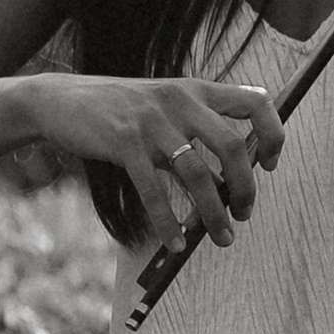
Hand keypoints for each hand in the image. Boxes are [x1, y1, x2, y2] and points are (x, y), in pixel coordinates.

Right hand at [28, 73, 282, 245]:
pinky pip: (155, 190)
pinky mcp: (124, 142)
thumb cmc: (120, 111)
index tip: (271, 165)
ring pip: (197, 173)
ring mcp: (152, 121)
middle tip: (244, 213)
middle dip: (246, 186)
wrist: (60, 100)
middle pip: (233, 145)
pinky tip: (176, 243)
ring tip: (223, 237)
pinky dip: (169, 222)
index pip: (256, 102)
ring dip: (214, 212)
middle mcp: (180, 101)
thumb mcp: (165, 108)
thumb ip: (199, 129)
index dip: (273, 134)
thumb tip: (237, 169)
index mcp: (196, 90)